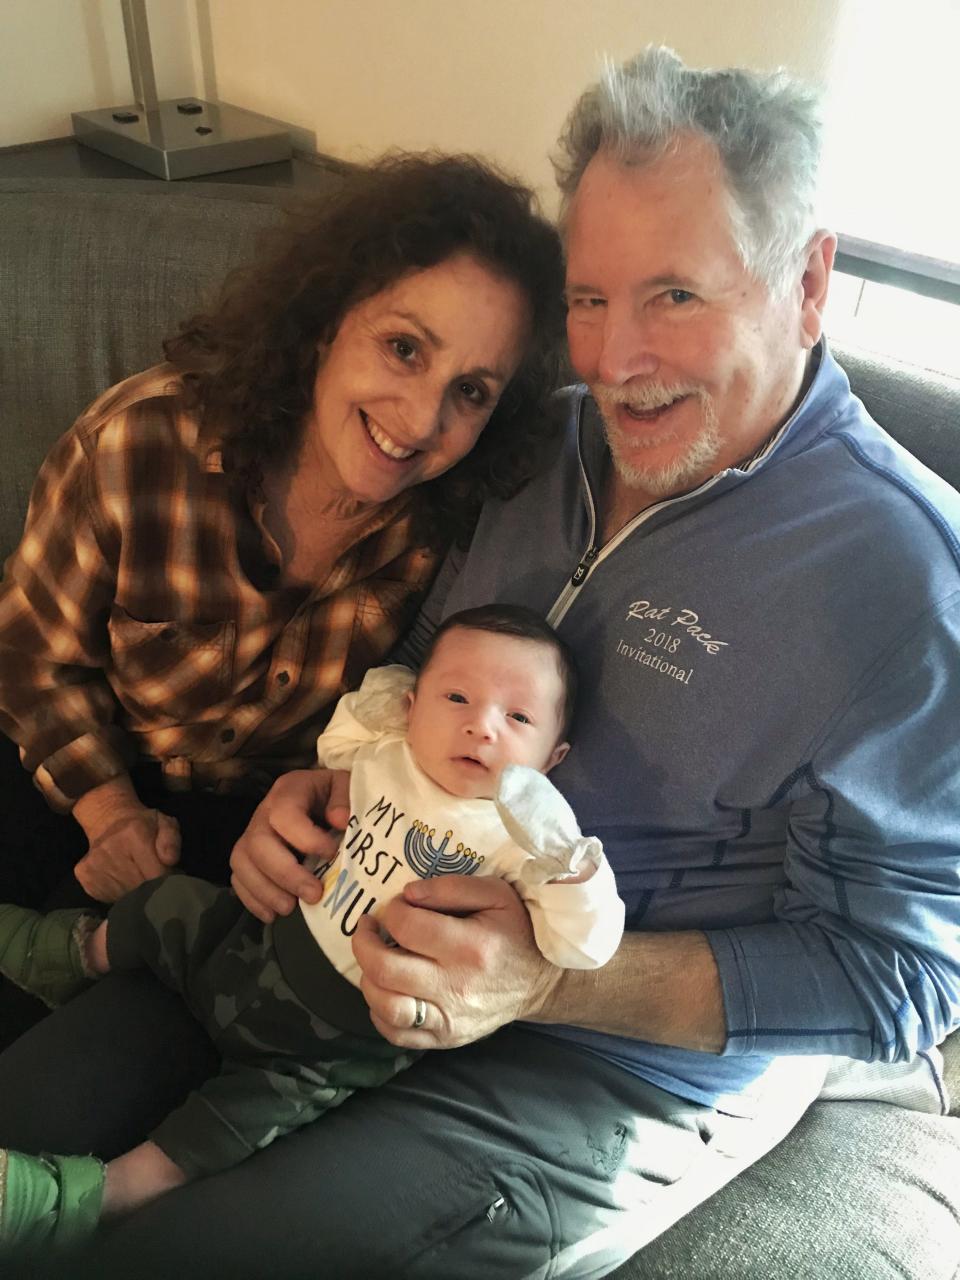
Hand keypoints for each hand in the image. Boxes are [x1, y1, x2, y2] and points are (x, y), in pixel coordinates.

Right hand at [73, 778, 180, 901]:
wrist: (107, 820)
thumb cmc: (143, 824)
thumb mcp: (164, 823)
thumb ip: (171, 840)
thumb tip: (170, 860)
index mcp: (133, 834)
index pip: (155, 873)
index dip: (165, 878)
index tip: (168, 875)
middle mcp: (110, 850)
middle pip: (139, 887)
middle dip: (151, 886)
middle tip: (153, 876)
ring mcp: (94, 865)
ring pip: (124, 895)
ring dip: (135, 892)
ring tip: (137, 876)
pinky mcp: (84, 876)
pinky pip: (108, 897)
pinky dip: (119, 893)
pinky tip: (122, 879)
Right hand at [230, 768, 349, 922]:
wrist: (320, 796)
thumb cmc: (334, 795)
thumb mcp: (346, 786)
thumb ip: (345, 798)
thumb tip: (340, 819)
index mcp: (289, 790)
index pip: (285, 813)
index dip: (305, 837)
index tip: (330, 854)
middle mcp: (264, 812)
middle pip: (258, 843)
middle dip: (286, 874)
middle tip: (314, 895)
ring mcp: (251, 834)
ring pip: (242, 862)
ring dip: (265, 891)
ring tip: (291, 908)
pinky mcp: (247, 856)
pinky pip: (238, 877)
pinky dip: (252, 899)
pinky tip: (272, 914)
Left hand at [353, 875, 562, 1049]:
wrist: (540, 982)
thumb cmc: (516, 931)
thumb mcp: (495, 894)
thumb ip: (451, 887)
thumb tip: (407, 895)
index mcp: (469, 947)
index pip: (407, 927)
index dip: (392, 910)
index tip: (398, 904)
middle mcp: (456, 987)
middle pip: (385, 969)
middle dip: (364, 942)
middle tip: (368, 927)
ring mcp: (449, 1019)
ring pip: (385, 1006)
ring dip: (367, 978)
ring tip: (374, 959)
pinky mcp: (444, 1038)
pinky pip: (396, 1034)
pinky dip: (378, 1012)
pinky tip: (385, 989)